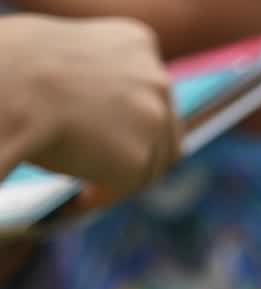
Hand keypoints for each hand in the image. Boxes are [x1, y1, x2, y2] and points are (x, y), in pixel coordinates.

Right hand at [0, 15, 180, 193]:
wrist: (11, 88)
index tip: (111, 136)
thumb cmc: (17, 68)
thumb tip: (107, 114)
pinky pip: (131, 187)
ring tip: (86, 180)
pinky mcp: (142, 158)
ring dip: (124, 174)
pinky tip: (82, 195)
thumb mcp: (70, 56)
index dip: (135, 121)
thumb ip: (103, 80)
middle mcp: (157, 78)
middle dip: (142, 152)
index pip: (152, 93)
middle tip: (109, 169)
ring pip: (155, 163)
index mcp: (138, 43)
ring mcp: (154, 119)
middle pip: (166, 131)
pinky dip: (110, 194)